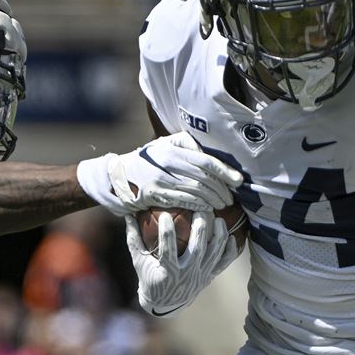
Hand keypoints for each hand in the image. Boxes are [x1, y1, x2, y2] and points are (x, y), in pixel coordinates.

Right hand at [79, 132, 242, 216]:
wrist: (116, 176)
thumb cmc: (146, 160)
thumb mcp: (163, 145)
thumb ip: (186, 144)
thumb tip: (208, 153)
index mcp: (172, 149)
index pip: (205, 161)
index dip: (224, 171)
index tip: (238, 180)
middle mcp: (167, 163)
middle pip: (203, 177)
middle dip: (221, 189)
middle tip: (231, 197)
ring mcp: (160, 179)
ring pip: (195, 190)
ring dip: (212, 199)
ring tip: (223, 204)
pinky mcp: (154, 194)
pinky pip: (182, 201)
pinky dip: (198, 206)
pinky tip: (208, 210)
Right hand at [126, 211, 237, 317]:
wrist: (165, 302)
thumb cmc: (150, 277)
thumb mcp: (139, 261)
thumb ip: (133, 238)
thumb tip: (127, 215)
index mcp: (168, 272)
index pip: (168, 250)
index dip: (167, 232)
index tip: (165, 214)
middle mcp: (187, 275)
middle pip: (197, 250)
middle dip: (201, 229)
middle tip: (202, 210)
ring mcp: (200, 276)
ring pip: (213, 254)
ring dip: (218, 236)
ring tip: (218, 219)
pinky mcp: (209, 277)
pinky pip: (223, 263)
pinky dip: (229, 251)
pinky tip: (232, 236)